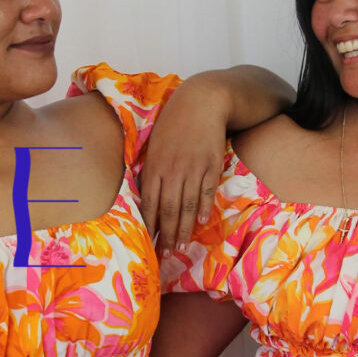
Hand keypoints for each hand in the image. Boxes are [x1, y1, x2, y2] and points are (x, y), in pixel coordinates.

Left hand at [140, 82, 227, 258]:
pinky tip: (200, 223)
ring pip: (187, 205)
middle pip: (169, 210)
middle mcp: (173, 170)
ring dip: (184, 228)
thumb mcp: (154, 145)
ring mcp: (193, 169)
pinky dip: (203, 208)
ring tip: (181, 246)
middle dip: (166, 235)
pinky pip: (207, 191)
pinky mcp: (212, 165)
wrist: (202, 102)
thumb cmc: (173, 123)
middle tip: (165, 254)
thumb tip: (145, 196)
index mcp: (155, 166)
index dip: (149, 226)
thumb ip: (150, 171)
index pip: (150, 204)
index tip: (148, 242)